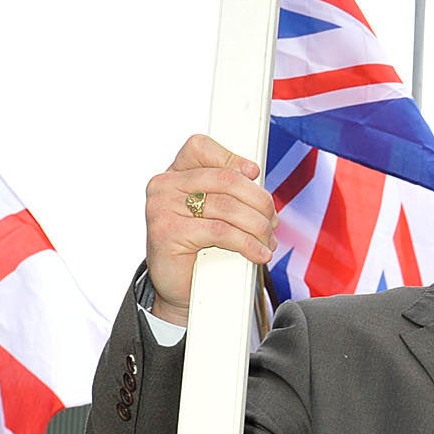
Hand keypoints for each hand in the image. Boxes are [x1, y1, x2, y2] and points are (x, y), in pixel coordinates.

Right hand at [145, 134, 276, 324]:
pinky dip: (248, 244)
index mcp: (174, 174)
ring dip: (258, 226)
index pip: (201, 147)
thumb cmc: (201, 246)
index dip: (232, 157)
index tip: (254, 174)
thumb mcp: (216, 212)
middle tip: (272, 221)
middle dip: (259, 201)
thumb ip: (229, 191)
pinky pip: (221, 232)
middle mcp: (163, 186)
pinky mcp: (167, 232)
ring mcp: (162, 208)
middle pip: (226, 179)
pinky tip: (259, 253)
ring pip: (228, 207)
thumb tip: (255, 176)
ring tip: (268, 240)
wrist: (180, 286)